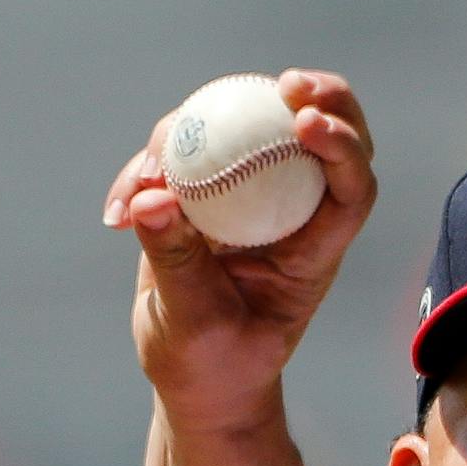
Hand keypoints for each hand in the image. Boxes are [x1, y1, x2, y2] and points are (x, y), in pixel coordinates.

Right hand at [103, 68, 377, 433]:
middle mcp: (289, 216)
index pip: (350, 190)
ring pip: (244, 129)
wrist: (197, 382)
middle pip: (320, 139)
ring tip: (147, 177)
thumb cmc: (215, 367)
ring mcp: (247, 199)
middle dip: (314, 97)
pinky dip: (146, 170)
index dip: (341, 148)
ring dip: (194, 130)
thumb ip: (175, 262)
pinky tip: (116, 213)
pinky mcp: (202, 194)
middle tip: (284, 84)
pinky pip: (183, 154)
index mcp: (313, 252)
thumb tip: (152, 199)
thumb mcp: (195, 323)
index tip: (306, 121)